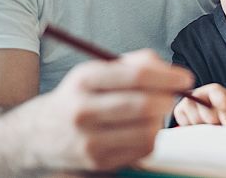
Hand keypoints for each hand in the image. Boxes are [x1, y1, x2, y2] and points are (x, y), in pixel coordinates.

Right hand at [40, 49, 194, 170]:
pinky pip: (142, 149)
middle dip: (167, 99)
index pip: (136, 76)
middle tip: (172, 96)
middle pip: (143, 106)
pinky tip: (138, 130)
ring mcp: (89, 140)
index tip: (186, 78)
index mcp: (84, 80)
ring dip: (159, 120)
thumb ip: (137, 63)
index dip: (167, 77)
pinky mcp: (98, 162)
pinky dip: (150, 137)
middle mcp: (83, 111)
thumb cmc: (81, 95)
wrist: (39, 133)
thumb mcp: (98, 70)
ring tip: (152, 113)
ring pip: (146, 130)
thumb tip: (171, 71)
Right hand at [173, 83, 225, 127]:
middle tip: (218, 125)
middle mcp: (199, 93)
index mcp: (214, 90)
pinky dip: (194, 128)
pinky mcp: (178, 111)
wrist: (199, 101)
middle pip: (209, 115)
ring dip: (204, 126)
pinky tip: (198, 123)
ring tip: (207, 123)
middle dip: (216, 123)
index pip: (220, 102)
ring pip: (198, 122)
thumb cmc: (215, 104)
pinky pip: (187, 126)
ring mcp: (187, 101)